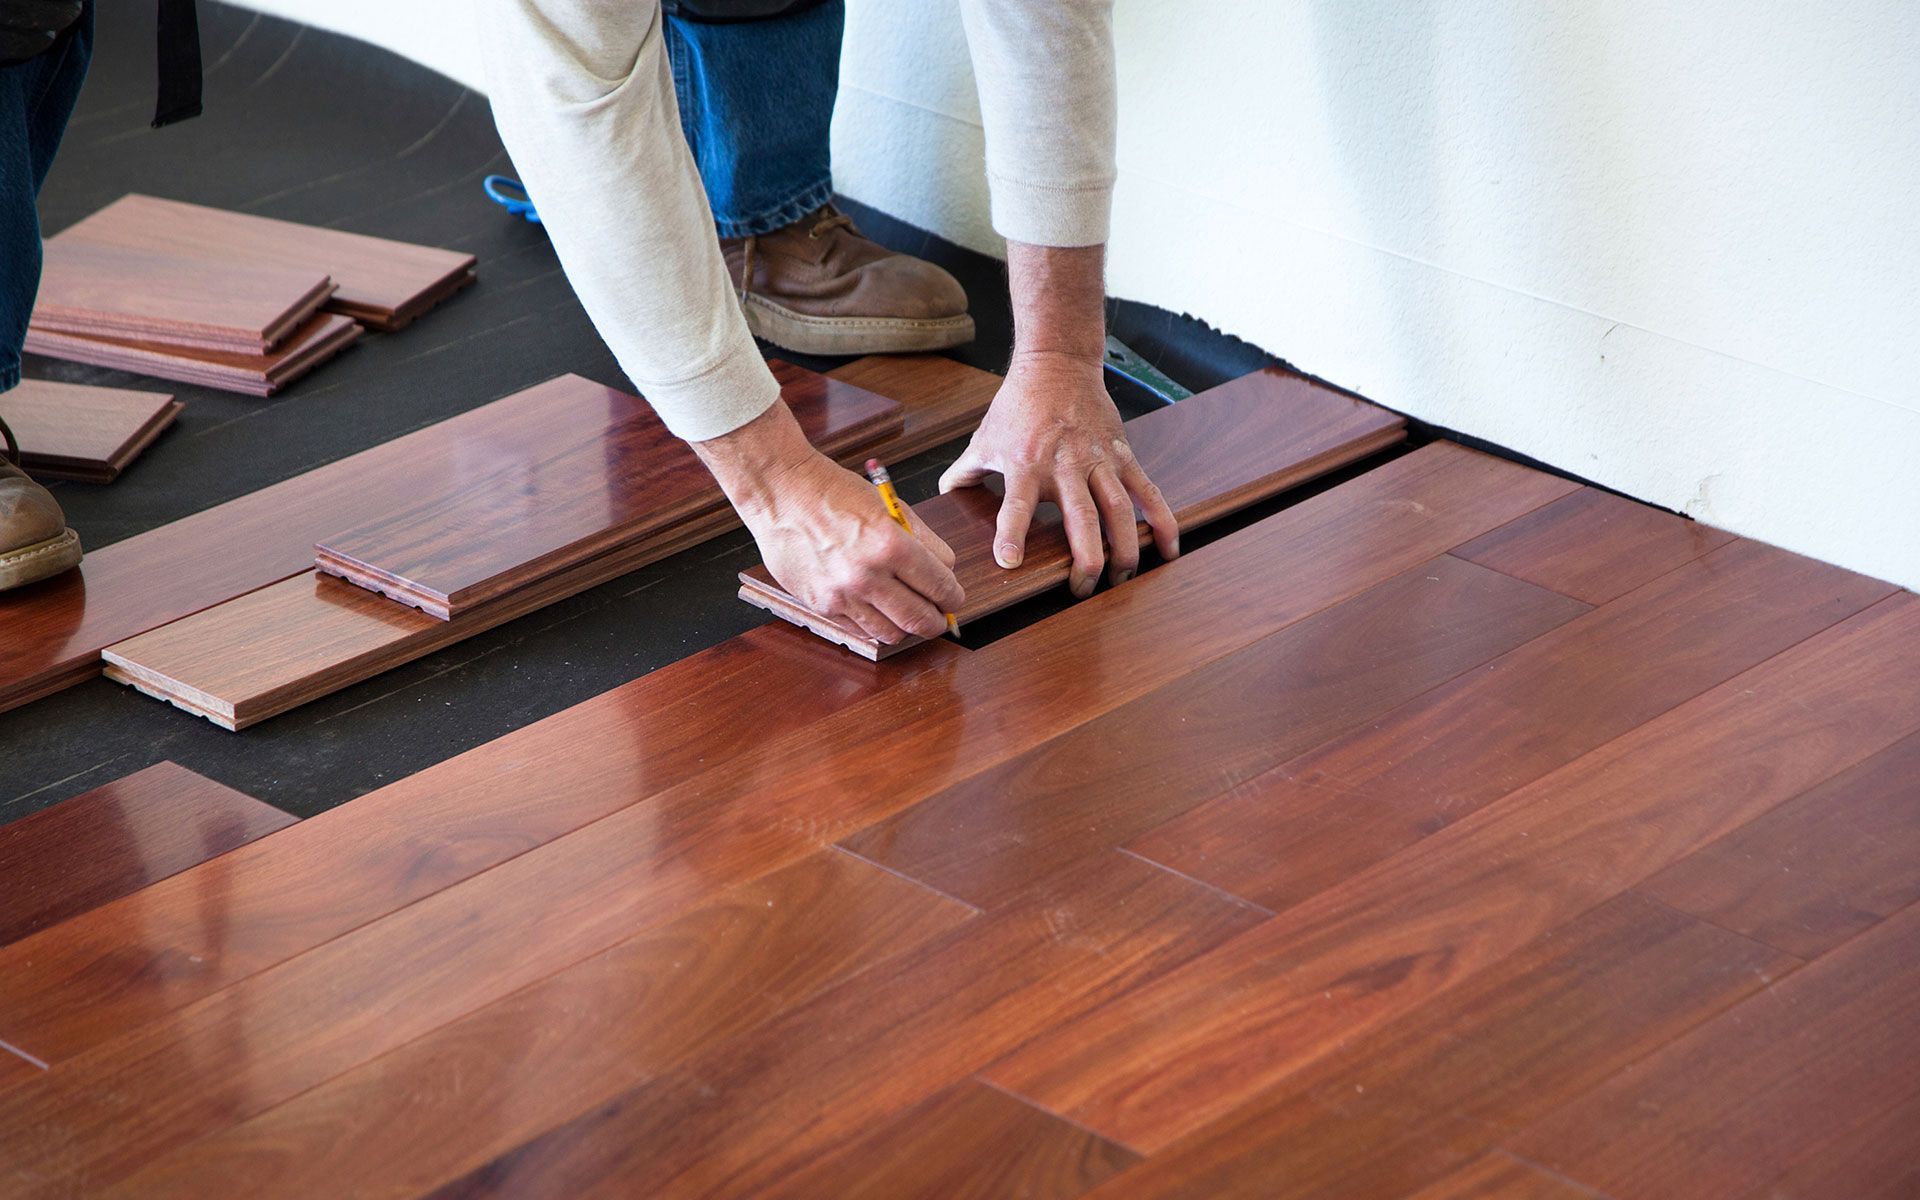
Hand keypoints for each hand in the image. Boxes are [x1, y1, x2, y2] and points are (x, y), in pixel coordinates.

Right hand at [695, 401, 962, 643]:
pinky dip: (875, 623)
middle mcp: (867, 575)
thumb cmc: (836, 493)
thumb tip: (946, 573)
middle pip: (921, 620)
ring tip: (907, 612)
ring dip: (906, 627)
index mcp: (890, 544)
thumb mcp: (891, 507)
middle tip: (940, 616)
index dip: (954, 597)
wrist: (783, 493)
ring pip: (892, 633)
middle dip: (937, 621)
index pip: (941, 587)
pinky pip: (861, 629)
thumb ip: (923, 541)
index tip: (954, 598)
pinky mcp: (821, 605)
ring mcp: (842, 594)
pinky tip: (877, 608)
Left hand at [939, 349, 1177, 597]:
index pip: (1016, 504)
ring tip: (1123, 578)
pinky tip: (1167, 550)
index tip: (1011, 562)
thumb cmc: (1018, 405)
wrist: (1057, 363)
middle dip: (1085, 558)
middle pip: (1081, 518)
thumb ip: (963, 473)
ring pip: (1120, 510)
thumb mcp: (982, 438)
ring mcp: (1099, 461)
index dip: (1012, 533)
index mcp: (1026, 464)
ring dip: (1125, 548)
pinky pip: (1147, 492)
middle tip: (1082, 590)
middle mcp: (1065, 465)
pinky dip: (1162, 521)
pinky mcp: (1123, 455)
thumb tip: (942, 498)